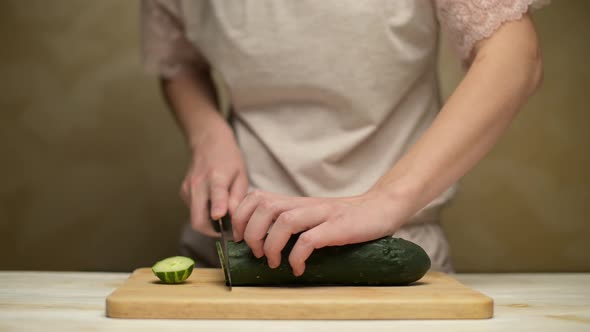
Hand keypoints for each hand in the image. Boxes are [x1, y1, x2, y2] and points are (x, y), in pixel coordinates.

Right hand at [180, 121, 247, 236]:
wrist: (207, 142)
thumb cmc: (229, 159)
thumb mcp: (241, 175)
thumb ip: (237, 197)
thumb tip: (233, 217)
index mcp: (217, 176)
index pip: (216, 194)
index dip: (217, 207)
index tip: (219, 217)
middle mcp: (198, 184)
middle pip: (198, 218)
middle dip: (211, 231)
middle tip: (226, 231)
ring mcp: (188, 188)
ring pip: (194, 217)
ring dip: (207, 223)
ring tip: (221, 216)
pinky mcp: (183, 192)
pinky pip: (192, 210)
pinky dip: (203, 213)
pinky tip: (212, 204)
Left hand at [232, 190, 408, 275]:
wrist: (381, 208)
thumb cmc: (346, 218)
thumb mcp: (313, 215)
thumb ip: (292, 221)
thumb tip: (263, 240)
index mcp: (296, 201)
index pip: (257, 196)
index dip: (241, 216)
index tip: (241, 238)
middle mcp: (306, 204)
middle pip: (265, 206)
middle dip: (252, 233)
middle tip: (258, 253)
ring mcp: (322, 214)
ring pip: (283, 220)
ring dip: (272, 245)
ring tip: (275, 262)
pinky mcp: (338, 227)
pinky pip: (310, 240)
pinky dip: (298, 256)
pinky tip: (299, 268)